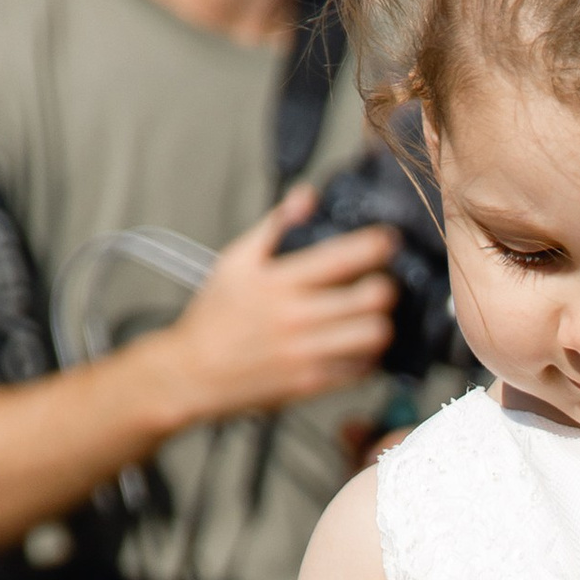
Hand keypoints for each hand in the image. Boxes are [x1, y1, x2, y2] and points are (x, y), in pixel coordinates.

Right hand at [152, 190, 397, 425]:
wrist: (193, 372)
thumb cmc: (215, 315)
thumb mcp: (236, 260)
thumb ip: (276, 225)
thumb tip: (307, 195)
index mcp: (279, 282)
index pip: (342, 258)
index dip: (375, 246)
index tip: (387, 241)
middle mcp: (296, 317)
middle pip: (371, 299)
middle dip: (385, 288)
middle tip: (381, 285)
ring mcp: (306, 353)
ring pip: (374, 336)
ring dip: (381, 324)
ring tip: (371, 318)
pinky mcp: (312, 383)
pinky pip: (360, 370)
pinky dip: (367, 357)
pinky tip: (355, 347)